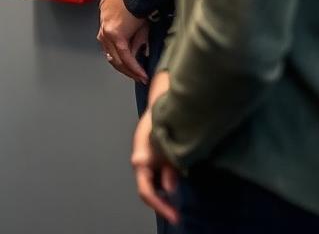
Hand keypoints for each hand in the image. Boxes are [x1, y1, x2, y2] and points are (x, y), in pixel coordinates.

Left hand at [97, 0, 148, 81]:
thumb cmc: (136, 0)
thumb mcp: (135, 23)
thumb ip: (134, 41)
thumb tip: (137, 55)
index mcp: (106, 22)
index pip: (110, 46)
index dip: (120, 59)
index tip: (129, 68)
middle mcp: (104, 28)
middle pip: (111, 55)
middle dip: (125, 69)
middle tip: (136, 77)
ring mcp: (108, 32)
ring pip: (117, 59)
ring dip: (129, 71)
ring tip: (140, 77)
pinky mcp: (117, 35)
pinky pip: (125, 56)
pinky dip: (134, 67)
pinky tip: (141, 74)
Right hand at [132, 98, 179, 225]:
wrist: (163, 101)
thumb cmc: (160, 117)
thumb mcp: (161, 140)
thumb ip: (164, 164)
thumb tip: (167, 188)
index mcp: (141, 158)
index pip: (146, 189)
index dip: (158, 205)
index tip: (174, 216)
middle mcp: (143, 161)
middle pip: (149, 189)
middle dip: (162, 203)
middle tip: (178, 215)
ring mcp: (150, 159)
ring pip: (156, 183)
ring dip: (166, 192)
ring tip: (177, 198)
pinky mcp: (159, 156)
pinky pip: (162, 175)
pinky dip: (169, 182)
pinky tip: (177, 182)